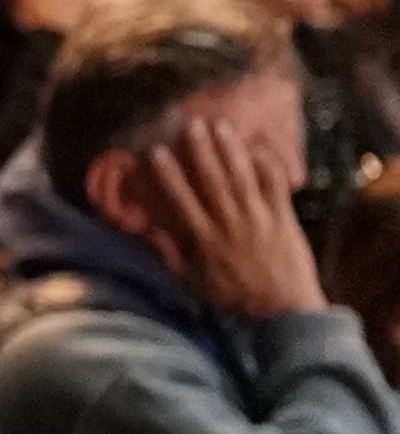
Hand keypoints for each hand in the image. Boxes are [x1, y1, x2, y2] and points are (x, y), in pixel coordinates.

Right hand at [143, 114, 323, 320]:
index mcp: (204, 239)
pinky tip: (259, 147)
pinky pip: (275, 187)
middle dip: (201, 151)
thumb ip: (172, 255)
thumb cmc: (235, 297)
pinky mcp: (283, 219)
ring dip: (230, 150)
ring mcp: (258, 219)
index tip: (158, 152)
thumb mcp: (194, 282)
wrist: (284, 309)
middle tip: (192, 125)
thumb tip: (150, 230)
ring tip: (221, 126)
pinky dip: (268, 166)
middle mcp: (229, 224)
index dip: (169, 175)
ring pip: (242, 177)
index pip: (182, 200)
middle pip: (213, 180)